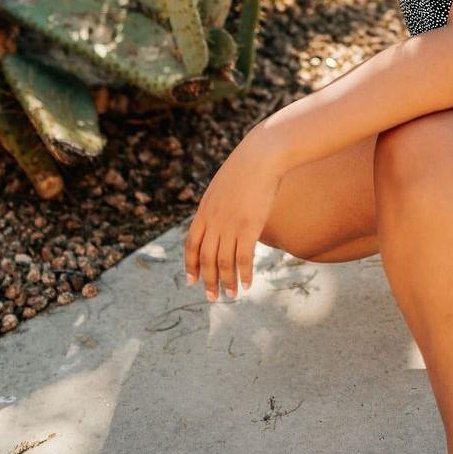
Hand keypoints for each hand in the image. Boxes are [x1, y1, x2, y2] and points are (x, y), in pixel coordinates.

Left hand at [183, 131, 281, 300]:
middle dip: (208, 280)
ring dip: (226, 281)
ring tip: (231, 295)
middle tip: (212, 297)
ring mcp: (230, 224)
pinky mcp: (250, 226)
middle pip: (206, 258)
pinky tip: (247, 284)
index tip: (192, 281)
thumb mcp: (223, 186)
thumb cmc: (246, 168)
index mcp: (204, 211)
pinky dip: (244, 273)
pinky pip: (244, 257)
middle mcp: (213, 221)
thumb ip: (218, 204)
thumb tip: (221, 216)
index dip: (191, 265)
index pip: (191, 245)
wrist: (261, 156)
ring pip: (224, 261)